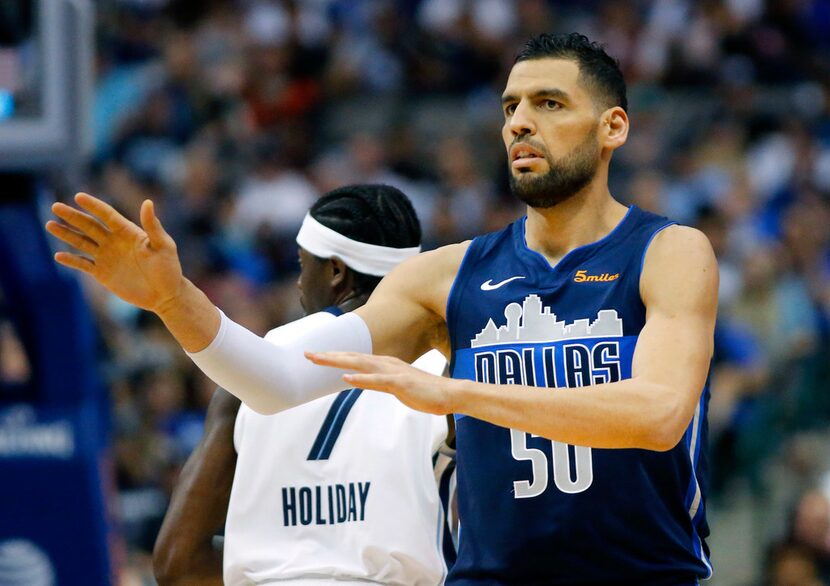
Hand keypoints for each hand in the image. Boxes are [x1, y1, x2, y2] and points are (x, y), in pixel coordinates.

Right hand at [45, 193, 184, 312]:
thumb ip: (153, 226)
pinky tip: (58, 256)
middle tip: (55, 206)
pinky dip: (72, 260)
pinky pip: (84, 264)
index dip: (93, 206)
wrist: (166, 295)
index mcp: (129, 232)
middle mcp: (114, 242)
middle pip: (89, 226)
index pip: (107, 215)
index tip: (78, 196)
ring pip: (82, 242)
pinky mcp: (103, 273)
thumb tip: (147, 202)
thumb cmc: (169, 269)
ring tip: (50, 225)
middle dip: (73, 216)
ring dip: (66, 234)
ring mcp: (107, 257)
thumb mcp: (164, 246)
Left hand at [305, 351, 456, 414]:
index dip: (334, 356)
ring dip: (338, 361)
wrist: (450, 394)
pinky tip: (346, 379)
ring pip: (360, 364)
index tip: (315, 356)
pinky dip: (361, 379)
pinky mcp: (400, 383)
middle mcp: (386, 363)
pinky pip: (377, 381)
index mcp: (384, 364)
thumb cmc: (424, 392)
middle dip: (328, 355)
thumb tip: (359, 381)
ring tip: (319, 360)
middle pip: (352, 357)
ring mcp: (393, 372)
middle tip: (306, 354)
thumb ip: (377, 382)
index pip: (354, 358)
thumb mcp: (395, 386)